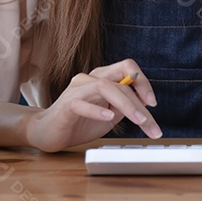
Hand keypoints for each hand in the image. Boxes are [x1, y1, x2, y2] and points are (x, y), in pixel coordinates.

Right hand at [25, 59, 161, 151]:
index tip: (153, 103)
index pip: (127, 67)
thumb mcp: (110, 115)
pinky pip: (82, 103)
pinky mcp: (66, 105)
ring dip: (126, 104)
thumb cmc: (79, 122)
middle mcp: (90, 79)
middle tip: (150, 124)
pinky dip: (97, 110)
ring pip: (105, 87)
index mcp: (102, 78)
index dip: (143, 82)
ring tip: (138, 121)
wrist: (48, 132)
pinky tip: (108, 117)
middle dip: (140, 103)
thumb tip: (146, 103)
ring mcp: (77, 90)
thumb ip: (125, 106)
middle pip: (120, 80)